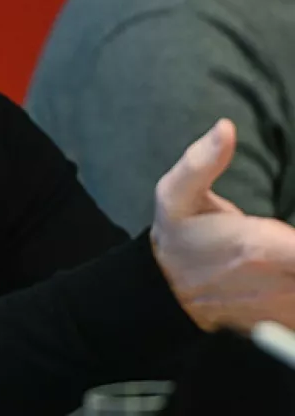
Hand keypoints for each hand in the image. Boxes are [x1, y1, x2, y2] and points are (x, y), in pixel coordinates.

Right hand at [151, 119, 294, 331]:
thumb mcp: (175, 192)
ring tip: (280, 250)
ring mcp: (287, 306)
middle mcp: (281, 281)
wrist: (167, 290)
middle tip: (281, 236)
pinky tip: (281, 272)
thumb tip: (225, 127)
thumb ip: (202, 161)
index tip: (287, 232)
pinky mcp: (289, 321)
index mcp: (260, 247)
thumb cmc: (176, 235)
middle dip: (294, 243)